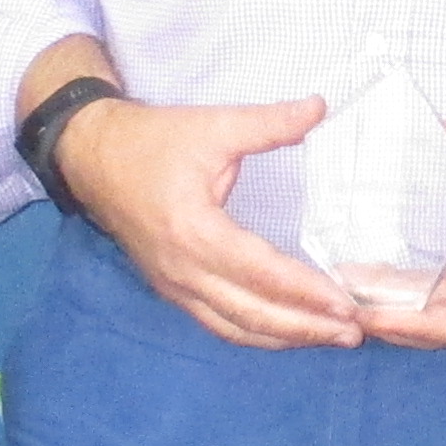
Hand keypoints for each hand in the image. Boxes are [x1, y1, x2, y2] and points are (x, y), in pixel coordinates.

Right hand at [59, 90, 363, 350]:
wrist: (92, 156)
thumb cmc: (151, 141)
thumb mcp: (212, 126)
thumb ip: (268, 123)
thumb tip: (318, 108)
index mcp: (194, 231)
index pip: (261, 273)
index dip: (306, 292)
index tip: (345, 303)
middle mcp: (183, 270)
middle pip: (252, 314)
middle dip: (305, 328)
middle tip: (353, 333)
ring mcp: (174, 285)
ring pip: (234, 327)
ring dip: (284, 338)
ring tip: (329, 338)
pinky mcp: (171, 288)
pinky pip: (217, 322)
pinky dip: (255, 332)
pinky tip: (286, 332)